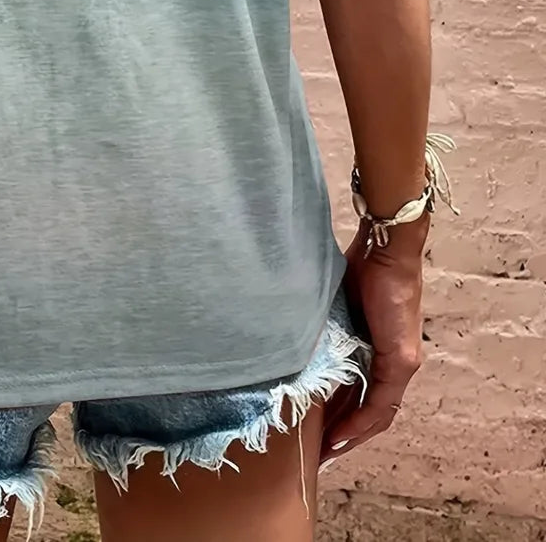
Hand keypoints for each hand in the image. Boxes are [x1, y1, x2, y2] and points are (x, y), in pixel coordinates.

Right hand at [322, 216, 426, 462]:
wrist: (385, 248)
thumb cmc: (361, 268)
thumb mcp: (339, 309)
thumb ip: (329, 332)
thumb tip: (302, 351)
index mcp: (380, 349)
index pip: (366, 396)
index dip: (345, 419)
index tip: (319, 436)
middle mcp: (397, 362)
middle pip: (373, 413)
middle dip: (345, 437)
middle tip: (317, 456)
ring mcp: (402, 362)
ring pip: (378, 413)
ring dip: (352, 436)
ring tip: (325, 454)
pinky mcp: (401, 359)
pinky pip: (381, 402)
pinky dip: (360, 422)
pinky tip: (340, 437)